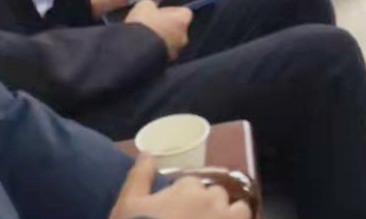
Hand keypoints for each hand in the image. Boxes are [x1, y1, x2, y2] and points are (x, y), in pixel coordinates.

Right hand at [110, 156, 249, 218]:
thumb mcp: (127, 205)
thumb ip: (139, 177)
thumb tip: (147, 153)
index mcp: (187, 189)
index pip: (191, 183)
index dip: (182, 197)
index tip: (174, 211)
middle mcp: (211, 200)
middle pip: (215, 195)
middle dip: (206, 205)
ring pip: (238, 209)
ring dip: (230, 215)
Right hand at [127, 0, 192, 61]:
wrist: (134, 51)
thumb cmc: (143, 25)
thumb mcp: (144, 5)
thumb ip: (152, 4)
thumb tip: (151, 7)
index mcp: (182, 21)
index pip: (185, 12)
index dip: (172, 10)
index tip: (160, 11)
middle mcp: (183, 37)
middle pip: (178, 28)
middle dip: (166, 25)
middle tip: (151, 24)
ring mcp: (175, 52)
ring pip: (170, 42)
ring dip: (161, 39)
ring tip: (145, 37)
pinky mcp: (165, 63)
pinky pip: (162, 53)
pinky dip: (155, 50)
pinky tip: (143, 47)